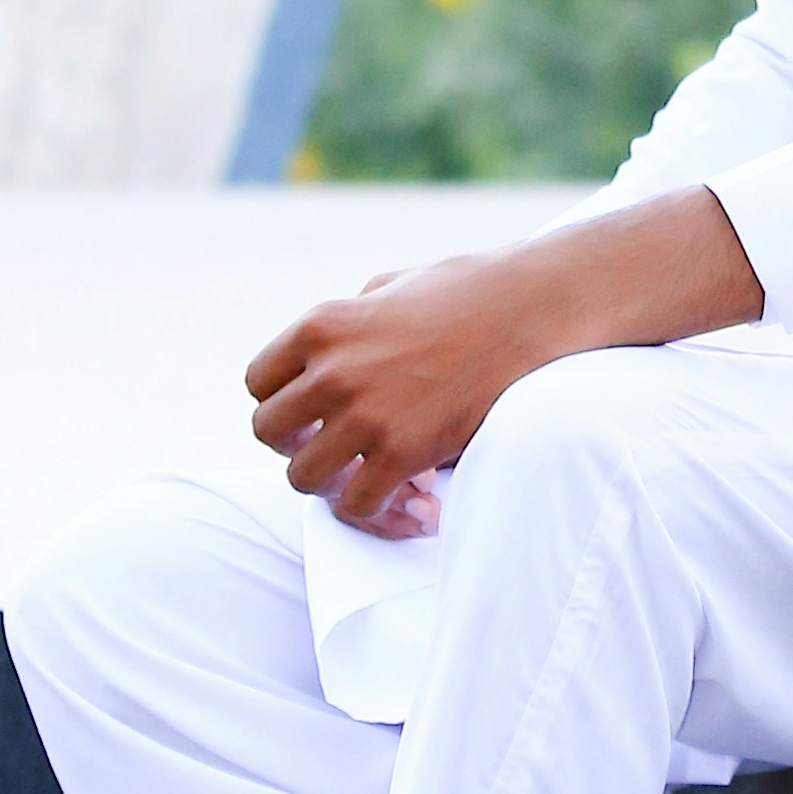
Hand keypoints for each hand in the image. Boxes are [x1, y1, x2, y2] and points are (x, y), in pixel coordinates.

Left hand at [243, 190, 763, 528]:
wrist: (535, 308)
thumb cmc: (472, 289)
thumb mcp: (393, 283)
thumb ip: (352, 315)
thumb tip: (331, 351)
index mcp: (323, 324)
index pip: (257, 382)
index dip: (281, 401)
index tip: (308, 412)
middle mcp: (332, 370)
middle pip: (268, 431)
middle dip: (297, 443)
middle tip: (333, 447)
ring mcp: (366, 414)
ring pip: (303, 477)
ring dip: (332, 482)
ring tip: (366, 475)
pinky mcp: (405, 452)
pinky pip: (355, 504)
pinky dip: (374, 510)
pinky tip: (404, 497)